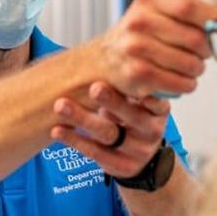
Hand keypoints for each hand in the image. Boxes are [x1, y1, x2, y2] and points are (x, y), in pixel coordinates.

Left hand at [51, 81, 169, 177]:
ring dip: (82, 118)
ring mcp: (137, 152)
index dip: (138, 91)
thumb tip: (113, 47)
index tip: (120, 77)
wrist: (143, 157)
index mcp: (159, 111)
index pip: (152, 100)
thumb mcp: (142, 101)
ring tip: (61, 105)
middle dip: (111, 100)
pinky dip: (74, 139)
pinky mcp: (121, 167)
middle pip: (130, 116)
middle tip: (93, 87)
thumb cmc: (134, 117)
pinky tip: (57, 130)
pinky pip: (95, 153)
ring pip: (107, 134)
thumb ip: (132, 83)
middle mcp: (152, 131)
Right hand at [91, 0, 216, 98]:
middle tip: (203, 51)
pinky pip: (180, 83)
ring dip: (198, 69)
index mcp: (148, 0)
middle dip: (207, 49)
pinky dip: (188, 84)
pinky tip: (182, 80)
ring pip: (191, 64)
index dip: (212, 17)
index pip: (189, 5)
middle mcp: (139, 22)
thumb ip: (191, 7)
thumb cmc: (140, 35)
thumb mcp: (157, 10)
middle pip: (195, 38)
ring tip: (191, 66)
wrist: (105, 59)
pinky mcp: (138, 75)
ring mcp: (136, 49)